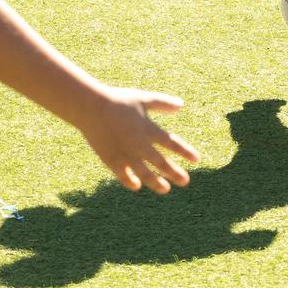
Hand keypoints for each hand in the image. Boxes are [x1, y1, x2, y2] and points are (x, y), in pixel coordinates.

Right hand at [77, 86, 199, 193]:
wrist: (90, 107)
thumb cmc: (117, 100)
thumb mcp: (143, 98)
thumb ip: (162, 103)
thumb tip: (181, 105)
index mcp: (149, 129)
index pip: (172, 144)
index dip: (185, 152)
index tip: (197, 159)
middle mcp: (140, 144)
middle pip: (161, 162)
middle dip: (174, 172)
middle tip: (185, 181)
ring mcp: (125, 154)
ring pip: (144, 173)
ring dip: (156, 182)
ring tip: (165, 189)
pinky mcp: (110, 159)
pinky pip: (123, 175)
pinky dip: (130, 181)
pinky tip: (137, 186)